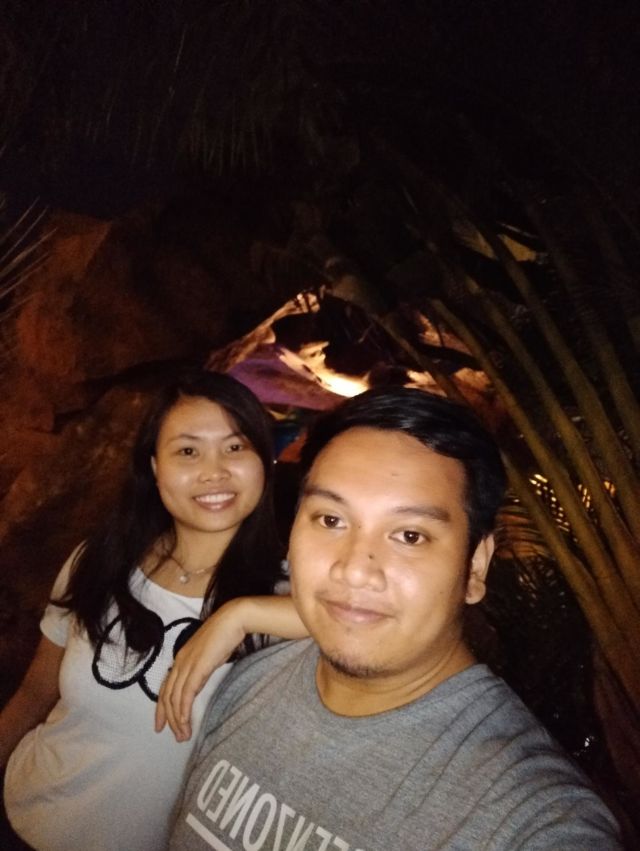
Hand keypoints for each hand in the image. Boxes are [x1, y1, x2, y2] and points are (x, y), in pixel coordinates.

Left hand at [155, 600, 245, 740]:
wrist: (233, 620)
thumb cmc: (224, 636)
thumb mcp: (208, 657)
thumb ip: (200, 671)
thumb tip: (197, 685)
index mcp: (180, 659)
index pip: (165, 688)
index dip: (161, 709)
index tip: (161, 726)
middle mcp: (179, 662)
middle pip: (167, 696)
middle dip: (169, 719)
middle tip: (176, 737)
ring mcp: (187, 665)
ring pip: (175, 698)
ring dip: (178, 720)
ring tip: (183, 736)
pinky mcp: (197, 668)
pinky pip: (186, 693)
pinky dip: (183, 710)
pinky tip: (185, 722)